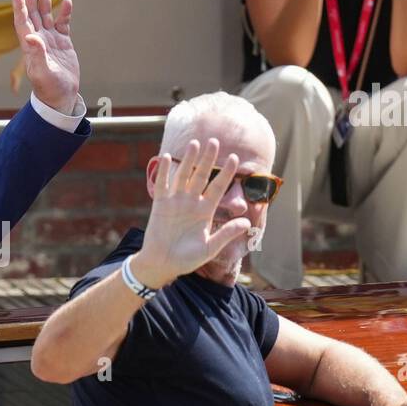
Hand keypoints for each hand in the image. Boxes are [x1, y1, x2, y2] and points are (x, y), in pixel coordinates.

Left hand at [10, 0, 78, 112]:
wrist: (61, 96)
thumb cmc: (49, 88)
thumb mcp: (42, 72)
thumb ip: (37, 54)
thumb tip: (31, 37)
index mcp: (30, 45)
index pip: (22, 20)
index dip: (19, 6)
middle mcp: (38, 38)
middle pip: (33, 12)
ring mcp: (50, 39)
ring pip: (46, 14)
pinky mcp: (63, 42)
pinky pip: (62, 23)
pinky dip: (64, 12)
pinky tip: (66, 1)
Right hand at [128, 138, 251, 288]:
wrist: (162, 264)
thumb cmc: (187, 259)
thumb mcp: (209, 248)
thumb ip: (226, 234)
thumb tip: (246, 222)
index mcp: (206, 211)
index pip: (218, 187)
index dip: (226, 173)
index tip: (234, 158)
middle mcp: (192, 202)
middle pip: (202, 176)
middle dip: (208, 159)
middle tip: (215, 141)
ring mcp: (176, 202)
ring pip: (183, 176)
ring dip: (188, 160)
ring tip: (195, 143)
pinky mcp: (160, 205)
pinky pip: (162, 185)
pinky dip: (163, 171)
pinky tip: (166, 156)